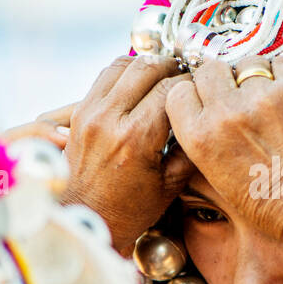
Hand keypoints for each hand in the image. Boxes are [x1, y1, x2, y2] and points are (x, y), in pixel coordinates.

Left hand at [6, 55, 193, 255]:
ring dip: (146, 65)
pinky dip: (125, 73)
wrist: (84, 219)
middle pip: (146, 67)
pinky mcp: (79, 113)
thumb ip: (190, 148)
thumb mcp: (171, 185)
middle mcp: (109, 120)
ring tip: (162, 76)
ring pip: (122, 64)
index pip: (170, 90)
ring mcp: (90, 113)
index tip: (200, 90)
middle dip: (170, 67)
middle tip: (184, 78)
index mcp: (135, 138)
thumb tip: (203, 117)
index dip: (191, 86)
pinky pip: (104, 76)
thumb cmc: (128, 211)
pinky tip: (139, 84)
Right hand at [165, 56, 282, 277]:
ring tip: (264, 98)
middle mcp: (226, 114)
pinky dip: (282, 72)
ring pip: (246, 62)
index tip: (204, 98)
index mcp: (199, 138)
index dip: (193, 93)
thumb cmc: (269, 201)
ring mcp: (260, 98)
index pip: (178, 91)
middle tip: (235, 95)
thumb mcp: (215, 175)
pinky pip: (281, 61)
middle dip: (221, 80)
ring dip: (253, 75)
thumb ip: (201, 137)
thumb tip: (200, 105)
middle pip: (209, 69)